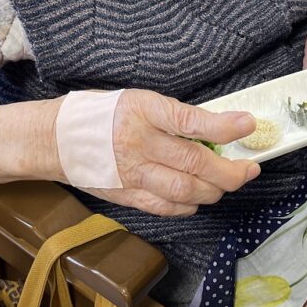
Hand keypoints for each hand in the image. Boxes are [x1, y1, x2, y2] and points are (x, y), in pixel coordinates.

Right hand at [82, 90, 258, 216]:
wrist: (57, 139)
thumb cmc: (102, 113)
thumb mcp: (139, 99)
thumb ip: (173, 115)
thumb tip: (216, 127)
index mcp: (143, 112)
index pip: (191, 121)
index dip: (224, 126)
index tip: (249, 125)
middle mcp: (139, 144)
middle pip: (195, 164)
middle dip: (230, 171)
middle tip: (249, 169)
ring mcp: (133, 174)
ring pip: (185, 191)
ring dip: (214, 190)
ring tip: (227, 182)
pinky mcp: (127, 196)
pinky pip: (167, 207)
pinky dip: (189, 205)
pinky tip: (199, 196)